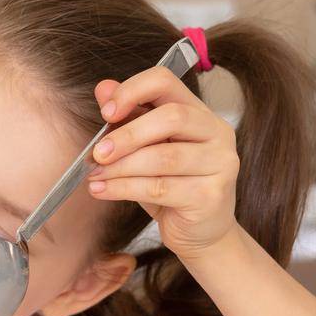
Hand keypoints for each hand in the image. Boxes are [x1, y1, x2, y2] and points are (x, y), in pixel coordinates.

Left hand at [86, 69, 241, 260]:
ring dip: (121, 167)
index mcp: (200, 112)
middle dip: (127, 135)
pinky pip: (161, 188)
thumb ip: (129, 117)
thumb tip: (103, 89)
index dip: (132, 90)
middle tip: (97, 153)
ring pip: (163, 157)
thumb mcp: (147, 150)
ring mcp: (220, 164)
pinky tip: (103, 191)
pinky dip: (125, 189)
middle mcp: (217, 133)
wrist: (202, 233)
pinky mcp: (211, 196)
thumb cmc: (173, 188)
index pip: (166, 82)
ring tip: (94, 176)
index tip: (105, 112)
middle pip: (171, 118)